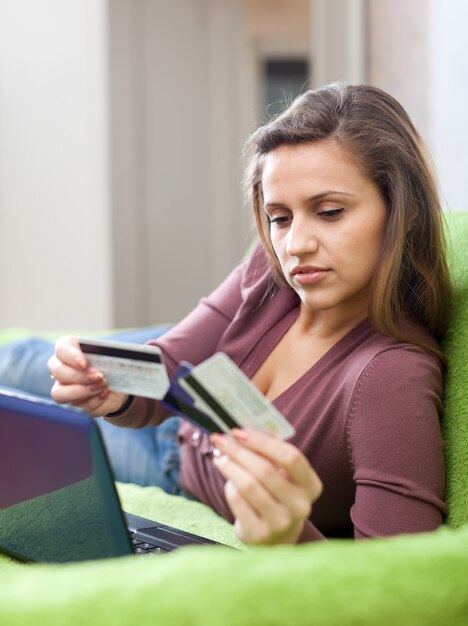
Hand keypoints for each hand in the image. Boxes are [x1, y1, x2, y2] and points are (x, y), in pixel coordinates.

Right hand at [48, 335, 127, 416]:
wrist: (117, 381)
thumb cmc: (111, 362)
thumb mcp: (114, 354)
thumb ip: (115, 352)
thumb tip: (135, 353)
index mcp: (68, 349)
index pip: (61, 348)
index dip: (71, 356)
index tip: (85, 363)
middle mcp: (60, 368)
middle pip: (58, 372)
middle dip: (80, 376)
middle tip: (100, 376)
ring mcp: (63, 387)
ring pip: (59, 393)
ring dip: (82, 391)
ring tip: (103, 386)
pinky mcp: (73, 403)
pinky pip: (77, 406)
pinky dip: (93, 401)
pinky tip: (105, 394)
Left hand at [210, 429, 321, 544]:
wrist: (275, 536)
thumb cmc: (277, 494)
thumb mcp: (283, 475)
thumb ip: (271, 452)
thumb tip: (246, 428)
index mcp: (311, 486)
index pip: (291, 457)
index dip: (263, 442)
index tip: (240, 431)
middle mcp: (300, 506)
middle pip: (265, 470)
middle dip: (239, 451)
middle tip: (221, 440)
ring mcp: (281, 523)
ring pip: (249, 485)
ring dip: (229, 466)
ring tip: (219, 456)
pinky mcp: (259, 534)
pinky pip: (238, 501)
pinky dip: (229, 486)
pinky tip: (228, 481)